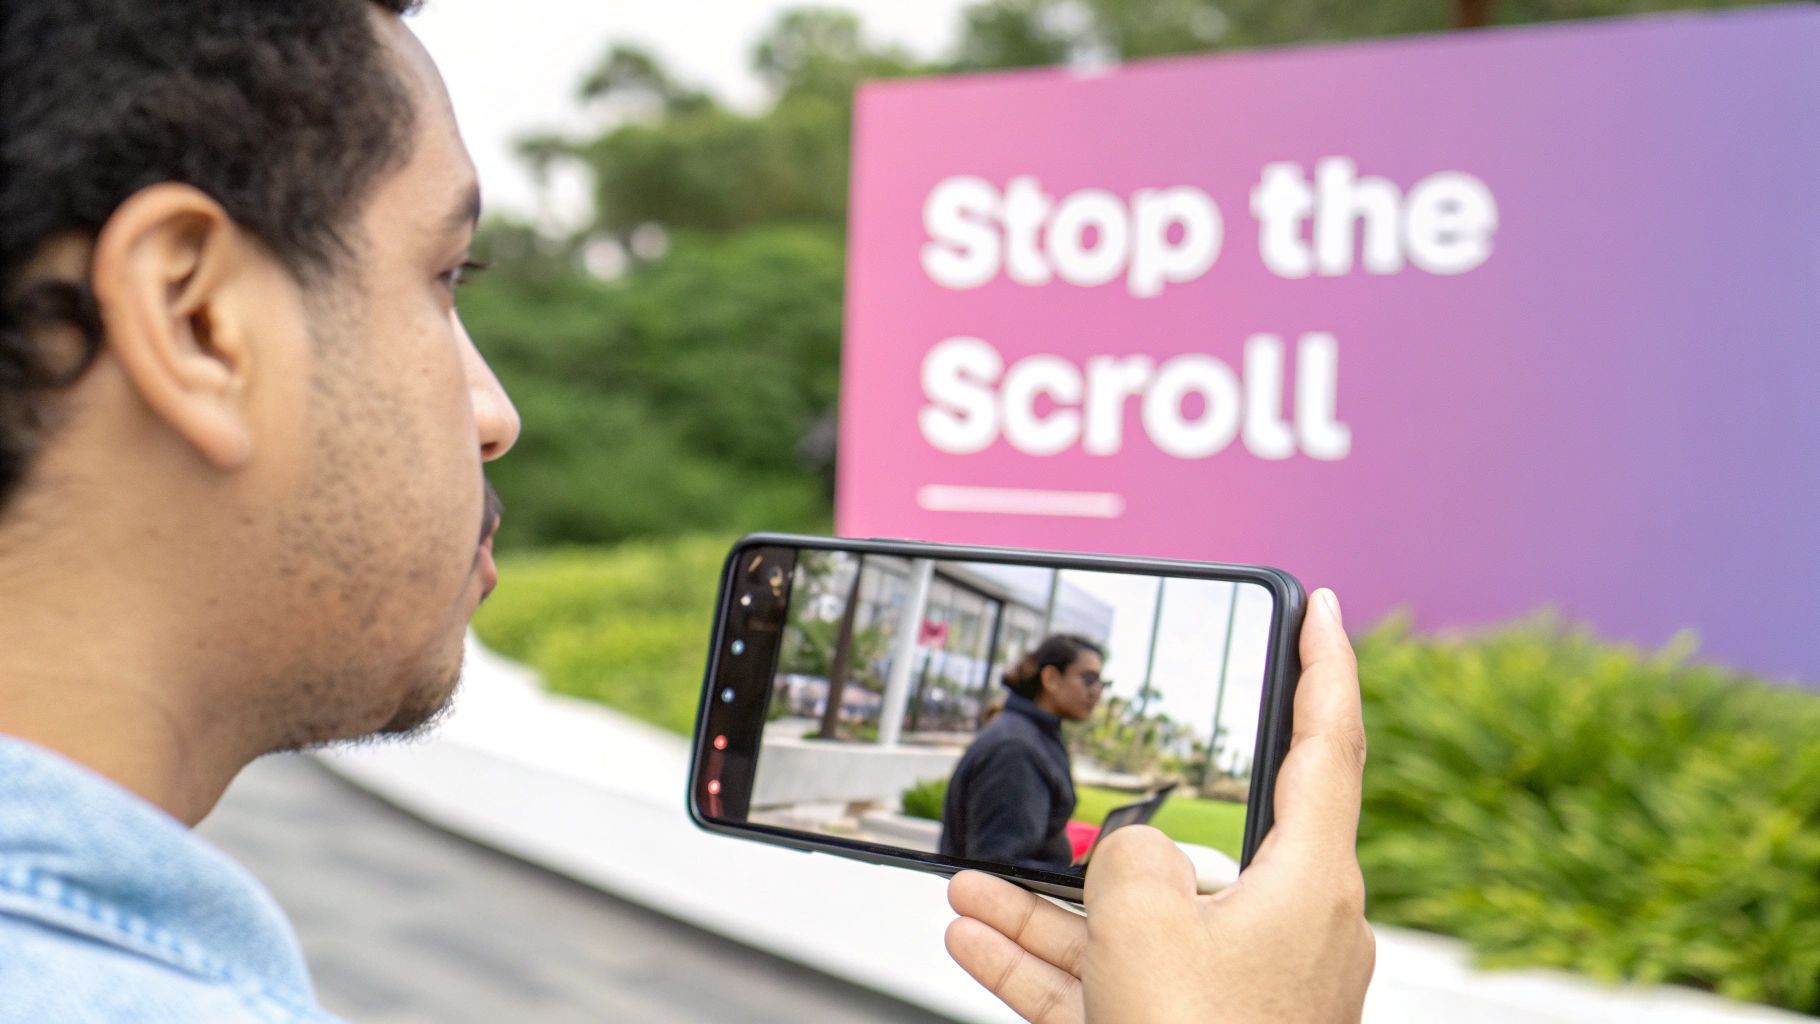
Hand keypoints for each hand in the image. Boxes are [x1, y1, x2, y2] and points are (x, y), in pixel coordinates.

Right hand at [945, 588, 1373, 1022]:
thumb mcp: (1151, 921)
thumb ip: (1134, 856)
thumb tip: (1135, 857)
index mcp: (1313, 885)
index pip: (1329, 746)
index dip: (1324, 665)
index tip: (1323, 606)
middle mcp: (1285, 933)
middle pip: (1188, 851)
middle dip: (1097, 834)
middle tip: (1060, 800)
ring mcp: (1234, 994)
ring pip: (1129, 927)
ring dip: (1042, 907)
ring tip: (962, 881)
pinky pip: (1110, 986)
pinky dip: (1045, 964)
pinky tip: (973, 936)